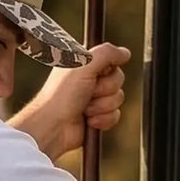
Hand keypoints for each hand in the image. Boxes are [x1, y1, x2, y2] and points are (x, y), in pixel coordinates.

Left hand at [11, 43, 130, 162]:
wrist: (54, 127)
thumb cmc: (63, 94)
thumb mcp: (84, 64)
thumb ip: (107, 53)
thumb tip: (125, 53)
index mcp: (85, 64)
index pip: (112, 61)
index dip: (106, 70)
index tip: (94, 74)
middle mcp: (90, 80)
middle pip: (118, 79)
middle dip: (104, 90)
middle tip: (87, 93)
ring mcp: (93, 99)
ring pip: (118, 98)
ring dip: (102, 106)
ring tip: (85, 110)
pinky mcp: (97, 117)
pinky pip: (115, 115)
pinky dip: (104, 119)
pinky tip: (89, 121)